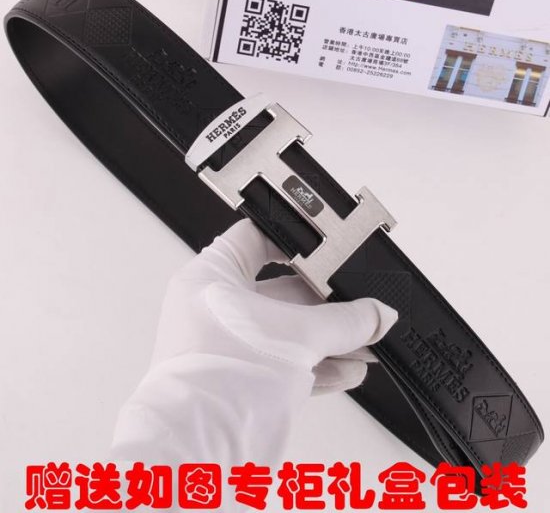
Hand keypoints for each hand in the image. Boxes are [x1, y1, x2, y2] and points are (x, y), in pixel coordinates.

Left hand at [152, 218, 397, 393]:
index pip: (255, 239)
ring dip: (330, 339)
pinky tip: (350, 369)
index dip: (292, 241)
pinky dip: (317, 367)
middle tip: (360, 304)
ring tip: (367, 340)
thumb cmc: (218, 383)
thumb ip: (345, 322)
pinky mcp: (240, 378)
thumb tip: (378, 315)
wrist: (195, 455)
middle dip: (327, 303)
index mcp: (212, 279)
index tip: (325, 248)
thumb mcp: (296, 338)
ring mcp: (228, 345)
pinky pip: (286, 364)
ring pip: (287, 332)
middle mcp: (216, 308)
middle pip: (281, 292)